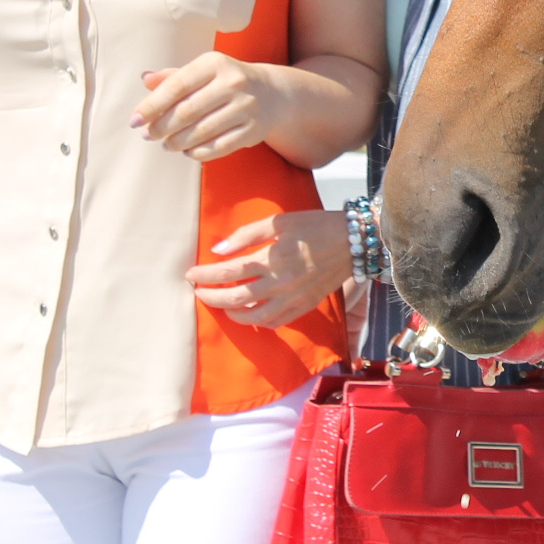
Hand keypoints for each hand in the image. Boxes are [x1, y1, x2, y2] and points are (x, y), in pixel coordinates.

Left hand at [133, 52, 283, 160]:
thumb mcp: (203, 71)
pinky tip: (187, 151)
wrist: (273, 93)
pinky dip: (198, 152)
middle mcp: (233, 83)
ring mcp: (247, 107)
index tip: (134, 121)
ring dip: (177, 142)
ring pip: (202, 132)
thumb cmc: (226, 81)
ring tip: (166, 145)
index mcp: (215, 63)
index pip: (176, 86)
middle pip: (187, 111)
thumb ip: (174, 76)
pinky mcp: (254, 130)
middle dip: (162, 127)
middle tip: (148, 135)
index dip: (151, 106)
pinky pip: (219, 147)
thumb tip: (145, 79)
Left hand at [188, 209, 352, 327]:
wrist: (353, 241)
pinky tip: (249, 314)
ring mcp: (294, 298)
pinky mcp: (305, 306)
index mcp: (272, 258)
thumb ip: (246, 235)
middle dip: (211, 297)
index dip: (206, 275)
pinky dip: (257, 321)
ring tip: (221, 305)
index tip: (190, 274)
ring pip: (254, 317)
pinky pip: (275, 322)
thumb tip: (217, 251)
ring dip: (231, 314)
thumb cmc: (314, 225)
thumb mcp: (279, 221)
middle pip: (236, 298)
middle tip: (198, 292)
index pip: (229, 272)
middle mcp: (281, 282)